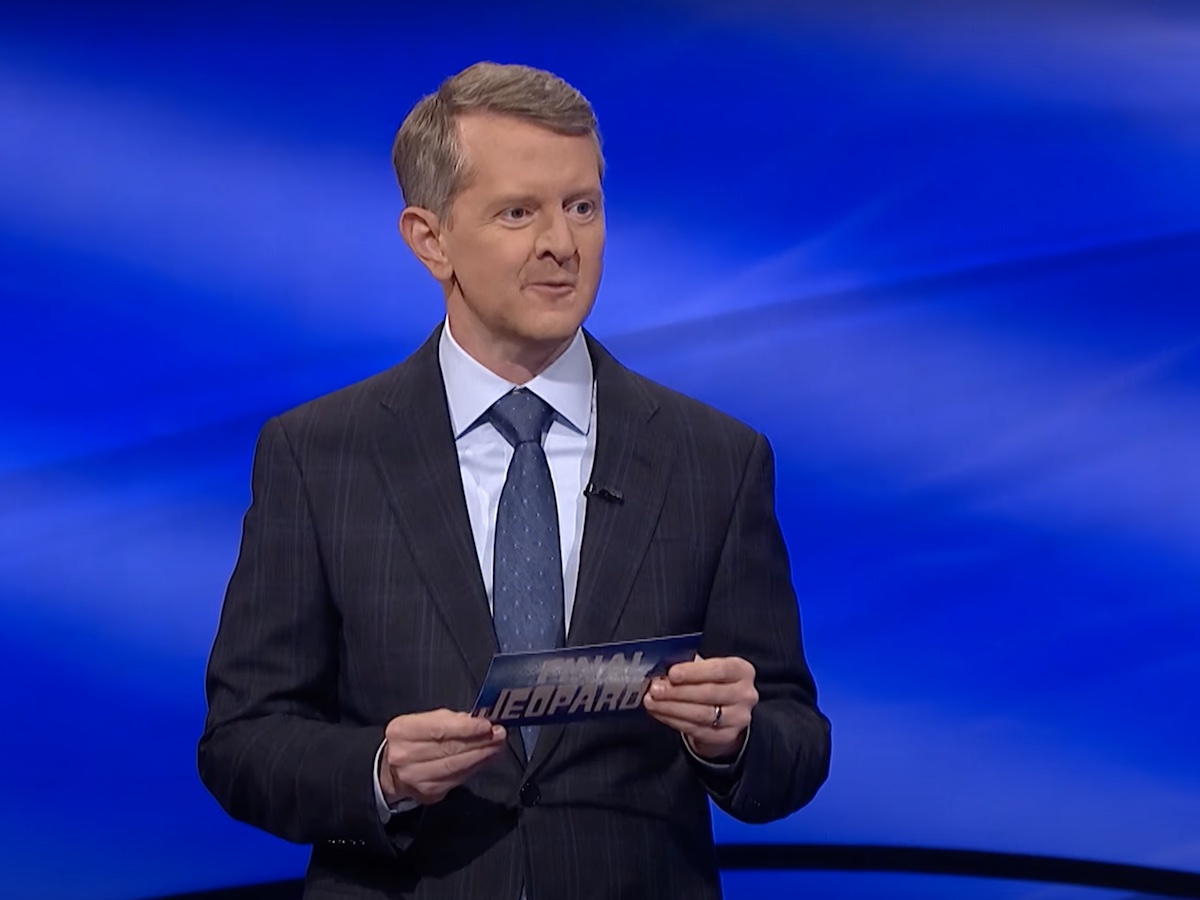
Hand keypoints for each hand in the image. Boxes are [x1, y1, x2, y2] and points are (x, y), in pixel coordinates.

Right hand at [379, 709, 506, 805]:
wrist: (391, 770)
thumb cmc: (412, 739)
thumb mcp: (423, 721)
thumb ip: (449, 720)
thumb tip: (477, 721)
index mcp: (401, 730)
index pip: (438, 729)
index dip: (466, 728)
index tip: (487, 725)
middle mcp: (404, 756)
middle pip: (449, 748)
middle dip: (479, 741)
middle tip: (500, 734)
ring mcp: (415, 778)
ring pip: (455, 766)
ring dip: (481, 755)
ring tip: (497, 746)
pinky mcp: (427, 793)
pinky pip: (457, 779)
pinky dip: (474, 768)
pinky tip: (485, 759)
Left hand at [642, 655, 756, 759]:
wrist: (725, 713)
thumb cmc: (712, 682)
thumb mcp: (707, 668)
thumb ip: (689, 667)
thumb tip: (662, 670)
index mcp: (742, 671)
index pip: (720, 669)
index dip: (694, 672)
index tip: (672, 673)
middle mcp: (745, 695)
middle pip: (709, 693)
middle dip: (677, 691)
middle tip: (655, 689)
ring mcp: (738, 718)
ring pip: (701, 713)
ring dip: (671, 707)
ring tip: (652, 701)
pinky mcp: (726, 736)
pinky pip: (695, 729)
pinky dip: (673, 720)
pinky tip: (660, 712)